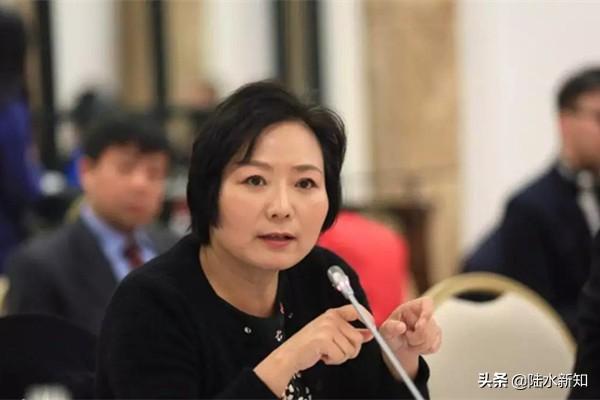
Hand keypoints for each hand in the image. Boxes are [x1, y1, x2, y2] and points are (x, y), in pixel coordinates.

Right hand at [254, 305, 372, 394]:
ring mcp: (327, 328)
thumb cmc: (310, 345)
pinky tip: (322, 356)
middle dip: (350, 350)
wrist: (290, 354)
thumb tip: (369, 334)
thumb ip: (350, 333)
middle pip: (357, 338)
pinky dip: (333, 360)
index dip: (367, 319)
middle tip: (336, 351)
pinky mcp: (324, 340)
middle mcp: (331, 318)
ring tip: (327, 353)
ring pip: (350, 349)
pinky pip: (340, 356)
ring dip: (340, 357)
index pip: (356, 310)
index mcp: (332, 314)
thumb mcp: (331, 334)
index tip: (371, 331)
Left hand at [379, 297, 441, 378]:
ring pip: (432, 338)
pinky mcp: (436, 337)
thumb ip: (390, 327)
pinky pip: (434, 347)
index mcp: (411, 307)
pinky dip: (424, 350)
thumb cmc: (391, 334)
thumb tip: (401, 326)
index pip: (426, 303)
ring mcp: (432, 325)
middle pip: (428, 326)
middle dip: (416, 337)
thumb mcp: (385, 330)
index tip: (420, 324)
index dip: (427, 312)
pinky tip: (417, 346)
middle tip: (406, 337)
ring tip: (410, 341)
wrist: (396, 349)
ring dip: (419, 345)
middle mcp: (423, 314)